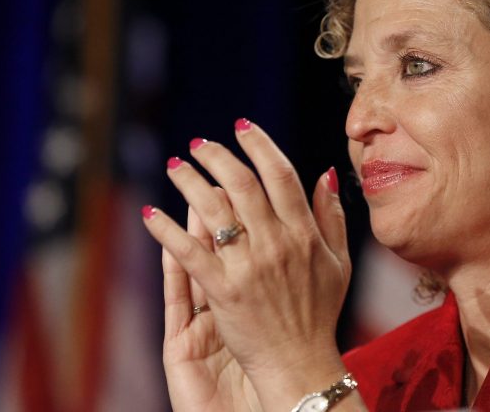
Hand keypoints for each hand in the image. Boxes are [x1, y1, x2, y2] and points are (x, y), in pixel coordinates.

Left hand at [143, 119, 352, 408]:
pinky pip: (188, 252)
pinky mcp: (222, 291)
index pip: (280, 173)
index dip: (259, 144)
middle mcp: (276, 243)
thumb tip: (325, 174)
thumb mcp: (338, 261)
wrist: (299, 362)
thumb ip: (332, 215)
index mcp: (304, 232)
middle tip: (200, 142)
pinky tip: (150, 211)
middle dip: (217, 156)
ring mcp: (247, 266)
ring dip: (189, 182)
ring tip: (175, 164)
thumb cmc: (319, 311)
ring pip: (212, 210)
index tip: (242, 126)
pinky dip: (166, 230)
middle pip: (242, 183)